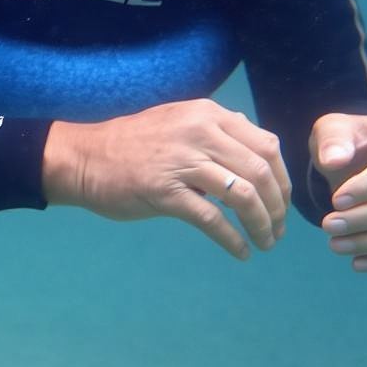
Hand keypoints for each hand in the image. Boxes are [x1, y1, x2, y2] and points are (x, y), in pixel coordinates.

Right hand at [42, 99, 290, 260]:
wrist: (83, 158)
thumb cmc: (130, 144)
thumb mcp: (177, 121)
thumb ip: (214, 128)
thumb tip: (253, 136)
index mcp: (207, 115)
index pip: (267, 146)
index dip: (283, 179)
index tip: (281, 202)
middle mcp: (200, 132)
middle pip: (261, 172)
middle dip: (277, 207)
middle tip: (278, 229)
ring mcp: (182, 162)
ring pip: (243, 196)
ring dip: (263, 225)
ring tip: (266, 242)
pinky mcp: (165, 192)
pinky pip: (212, 219)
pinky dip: (233, 239)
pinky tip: (241, 252)